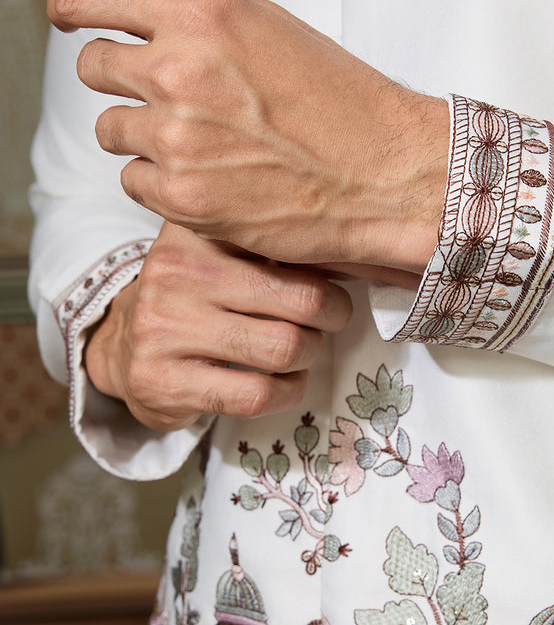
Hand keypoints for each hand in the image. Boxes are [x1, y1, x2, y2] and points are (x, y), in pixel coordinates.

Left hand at [47, 0, 448, 272]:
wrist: (386, 175)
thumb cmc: (343, 103)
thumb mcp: (273, 29)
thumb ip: (201, 25)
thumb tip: (149, 28)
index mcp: (201, 14)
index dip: (74, 9)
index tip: (73, 18)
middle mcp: (179, 70)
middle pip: (94, 66)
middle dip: (121, 78)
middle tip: (160, 94)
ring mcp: (176, 138)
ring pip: (110, 129)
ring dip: (142, 133)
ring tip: (198, 143)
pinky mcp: (181, 197)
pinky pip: (133, 181)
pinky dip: (160, 180)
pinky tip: (206, 177)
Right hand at [84, 222, 352, 430]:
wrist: (126, 349)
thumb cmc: (197, 296)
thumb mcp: (221, 250)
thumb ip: (273, 240)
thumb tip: (357, 249)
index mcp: (196, 230)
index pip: (287, 240)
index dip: (330, 261)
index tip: (342, 271)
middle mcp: (175, 272)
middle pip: (302, 299)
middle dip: (332, 315)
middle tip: (331, 318)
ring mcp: (163, 328)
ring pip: (283, 348)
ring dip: (310, 355)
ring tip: (305, 350)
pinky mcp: (161, 381)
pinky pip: (256, 394)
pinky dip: (287, 392)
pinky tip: (286, 382)